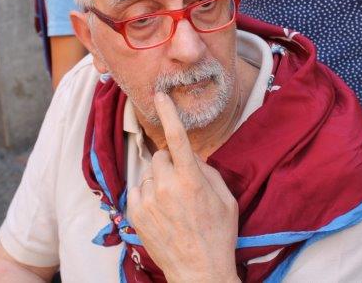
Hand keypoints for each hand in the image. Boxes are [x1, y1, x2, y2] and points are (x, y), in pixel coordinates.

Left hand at [127, 92, 238, 282]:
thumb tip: (193, 158)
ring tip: (173, 204)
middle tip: (183, 183)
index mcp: (191, 179)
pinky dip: (148, 194)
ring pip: (150, 172)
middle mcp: (166, 186)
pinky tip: (161, 211)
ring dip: (160, 180)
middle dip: (171, 163)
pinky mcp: (135, 213)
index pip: (177, 138)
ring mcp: (148, 200)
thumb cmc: (218, 235)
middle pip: (161, 156)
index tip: (160, 95)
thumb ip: (208, 172)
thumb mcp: (226, 200)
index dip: (168, 113)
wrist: (199, 271)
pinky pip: (139, 188)